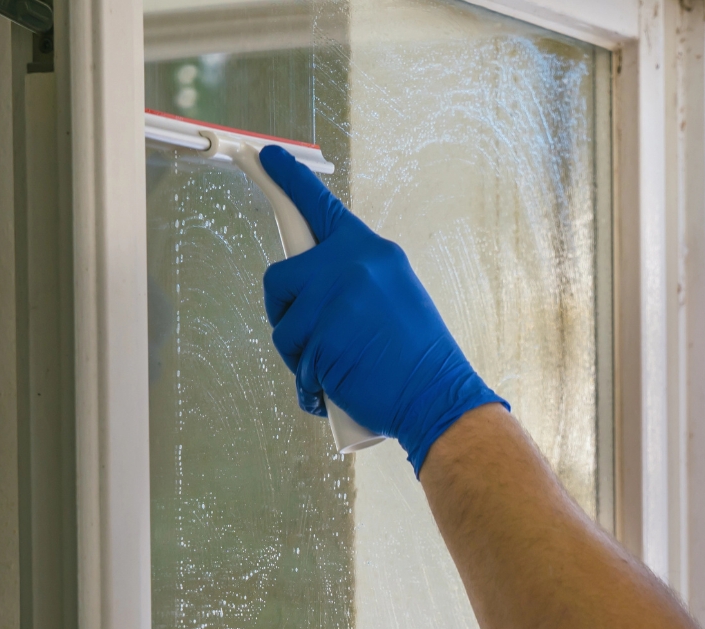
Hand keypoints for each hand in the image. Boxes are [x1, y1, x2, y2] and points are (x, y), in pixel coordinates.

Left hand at [257, 144, 506, 473]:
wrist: (437, 396)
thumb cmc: (416, 356)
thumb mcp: (394, 294)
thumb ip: (354, 278)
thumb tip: (311, 282)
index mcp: (372, 251)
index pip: (320, 207)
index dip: (290, 179)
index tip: (267, 155)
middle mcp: (352, 266)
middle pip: (280, 275)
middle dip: (284, 309)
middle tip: (309, 334)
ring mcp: (335, 301)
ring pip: (282, 323)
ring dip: (298, 351)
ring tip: (337, 363)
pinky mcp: (322, 338)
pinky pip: (293, 359)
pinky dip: (308, 380)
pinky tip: (337, 385)